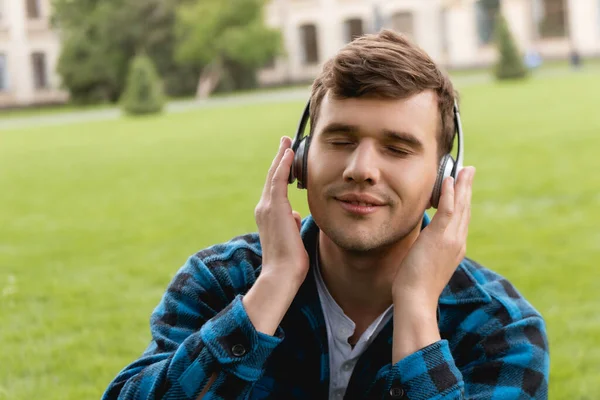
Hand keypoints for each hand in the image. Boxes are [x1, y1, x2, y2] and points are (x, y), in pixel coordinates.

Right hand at [254, 136, 309, 286]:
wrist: (281, 274)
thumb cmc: (289, 262)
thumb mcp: (291, 237)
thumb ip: (291, 224)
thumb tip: (295, 216)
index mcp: (268, 216)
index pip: (275, 188)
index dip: (281, 172)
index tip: (288, 158)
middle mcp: (264, 208)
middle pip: (273, 178)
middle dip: (280, 159)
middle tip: (286, 142)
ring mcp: (267, 207)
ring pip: (275, 175)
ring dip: (282, 157)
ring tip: (288, 141)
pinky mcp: (274, 207)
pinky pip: (278, 180)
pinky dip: (283, 165)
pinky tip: (289, 153)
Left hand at [392, 166, 475, 308]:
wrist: (417, 298)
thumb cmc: (416, 285)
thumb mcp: (426, 262)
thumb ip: (429, 249)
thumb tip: (423, 242)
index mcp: (456, 248)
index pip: (461, 219)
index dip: (463, 200)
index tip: (462, 186)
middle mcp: (458, 241)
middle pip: (465, 209)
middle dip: (467, 188)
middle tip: (469, 170)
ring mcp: (451, 239)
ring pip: (460, 206)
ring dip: (462, 185)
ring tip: (464, 169)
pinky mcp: (441, 238)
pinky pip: (448, 210)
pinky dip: (450, 194)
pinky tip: (449, 181)